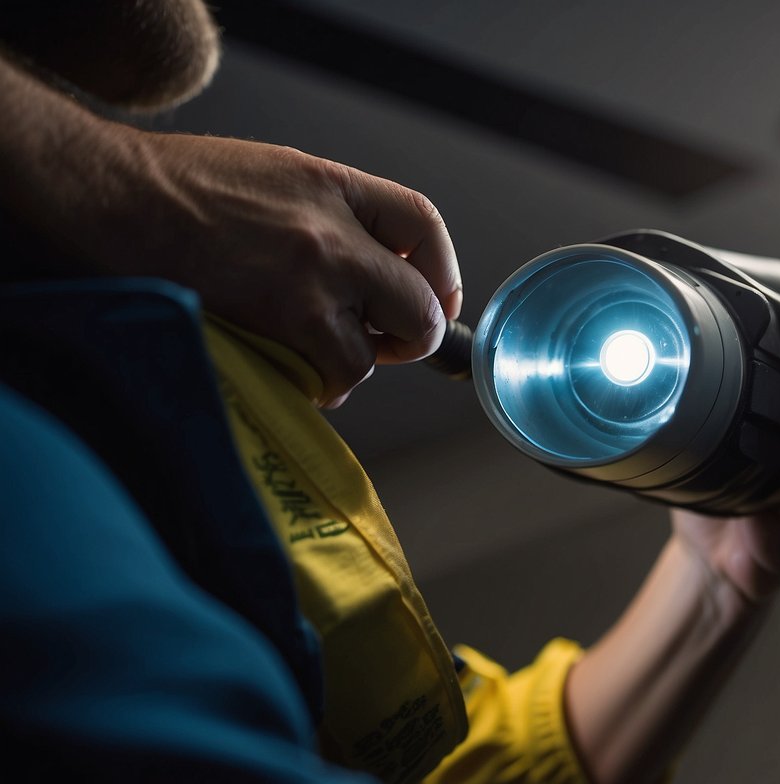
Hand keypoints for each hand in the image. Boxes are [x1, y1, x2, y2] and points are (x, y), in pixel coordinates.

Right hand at [110, 131, 461, 406]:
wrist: (111, 196)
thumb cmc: (181, 188)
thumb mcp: (275, 175)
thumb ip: (333, 216)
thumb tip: (380, 271)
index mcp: (334, 185)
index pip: (424, 224)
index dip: (440, 272)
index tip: (434, 301)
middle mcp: (334, 231)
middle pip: (419, 302)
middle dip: (410, 336)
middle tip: (382, 343)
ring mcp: (312, 279)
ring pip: (372, 353)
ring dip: (349, 365)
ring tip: (312, 353)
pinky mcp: (285, 322)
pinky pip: (334, 374)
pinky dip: (319, 385)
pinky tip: (287, 367)